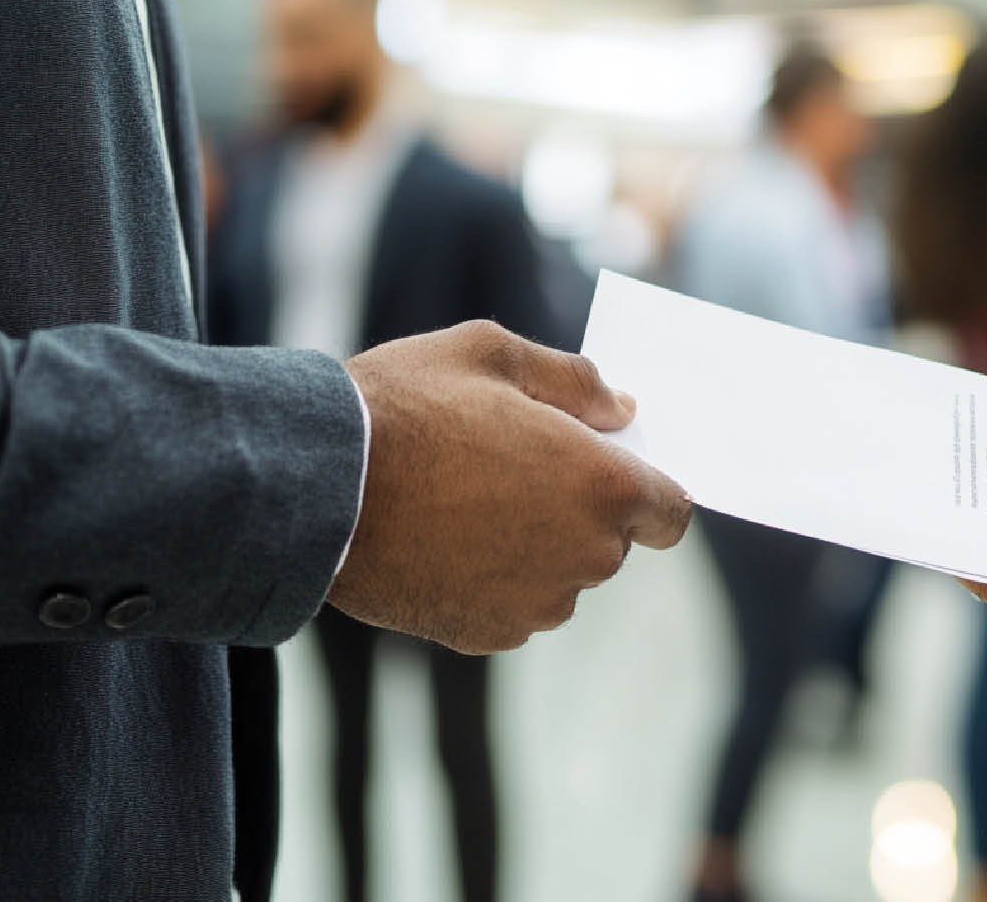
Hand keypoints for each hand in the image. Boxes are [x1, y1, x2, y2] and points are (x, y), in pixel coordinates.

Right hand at [332, 321, 691, 653]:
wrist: (314, 486)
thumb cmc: (406, 405)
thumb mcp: (493, 352)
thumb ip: (574, 381)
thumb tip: (620, 410)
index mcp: (604, 486)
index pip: (672, 512)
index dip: (650, 492)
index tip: (614, 473)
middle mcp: (585, 556)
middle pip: (612, 542)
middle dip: (579, 509)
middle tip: (512, 467)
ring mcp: (537, 604)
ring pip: (561, 576)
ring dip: (535, 546)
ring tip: (464, 500)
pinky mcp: (487, 634)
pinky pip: (513, 605)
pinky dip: (492, 580)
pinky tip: (441, 539)